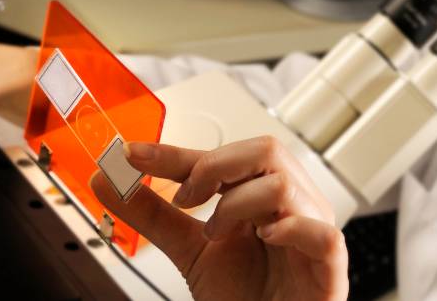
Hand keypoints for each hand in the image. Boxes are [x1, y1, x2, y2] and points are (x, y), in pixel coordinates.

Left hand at [90, 136, 348, 300]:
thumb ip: (152, 215)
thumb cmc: (245, 297)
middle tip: (186, 197)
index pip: (223, 158)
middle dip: (215, 166)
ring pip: (285, 184)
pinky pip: (323, 234)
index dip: (176, 153)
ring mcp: (313, 233)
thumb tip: (107, 180)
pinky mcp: (329, 270)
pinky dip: (290, 229)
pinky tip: (265, 239)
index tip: (133, 154)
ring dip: (238, 204)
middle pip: (267, 150)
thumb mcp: (190, 250)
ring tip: (216, 233)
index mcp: (262, 195)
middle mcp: (291, 206)